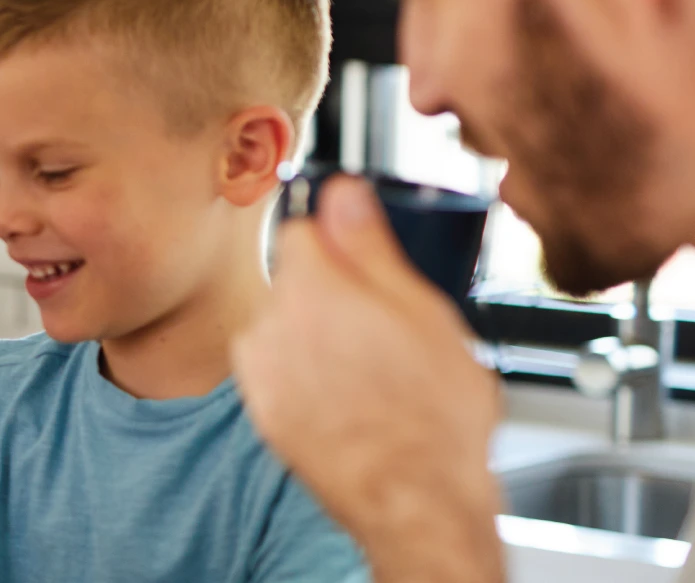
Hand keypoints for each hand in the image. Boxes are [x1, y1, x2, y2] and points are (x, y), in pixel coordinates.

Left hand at [232, 176, 505, 581]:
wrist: (417, 501)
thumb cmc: (434, 415)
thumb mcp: (423, 311)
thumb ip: (370, 244)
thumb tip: (343, 192)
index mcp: (310, 287)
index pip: (300, 228)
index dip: (340, 244)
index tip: (366, 267)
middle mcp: (270, 324)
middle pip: (292, 279)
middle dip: (329, 293)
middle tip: (382, 331)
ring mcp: (260, 372)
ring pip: (282, 325)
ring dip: (313, 336)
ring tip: (369, 372)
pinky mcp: (261, 411)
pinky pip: (277, 370)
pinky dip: (303, 376)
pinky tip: (346, 397)